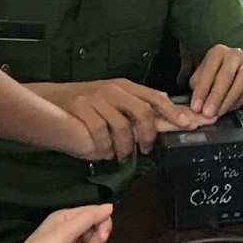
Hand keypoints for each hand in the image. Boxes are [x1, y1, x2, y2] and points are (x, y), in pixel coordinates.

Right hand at [53, 80, 205, 159]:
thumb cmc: (87, 105)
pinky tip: (104, 152)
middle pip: (143, 112)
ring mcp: (97, 98)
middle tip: (146, 149)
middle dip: (149, 135)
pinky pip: (101, 133)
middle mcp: (114, 90)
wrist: (52, 100)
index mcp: (125, 87)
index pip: (155, 98)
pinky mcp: (82, 109)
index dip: (174, 112)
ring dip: (125, 146)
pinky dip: (105, 147)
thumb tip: (167, 117)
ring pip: (123, 126)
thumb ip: (137, 108)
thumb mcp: (115, 101)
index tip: (190, 124)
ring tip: (120, 155)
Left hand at [188, 44, 242, 120]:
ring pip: (240, 83)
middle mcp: (234, 56)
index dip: (202, 90)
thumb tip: (196, 103)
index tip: (196, 106)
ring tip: (217, 113)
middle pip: (225, 77)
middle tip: (207, 113)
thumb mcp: (203, 73)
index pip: (209, 71)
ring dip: (227, 101)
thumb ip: (198, 85)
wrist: (239, 65)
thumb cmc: (217, 70)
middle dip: (215, 97)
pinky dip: (236, 103)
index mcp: (218, 52)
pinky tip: (227, 109)